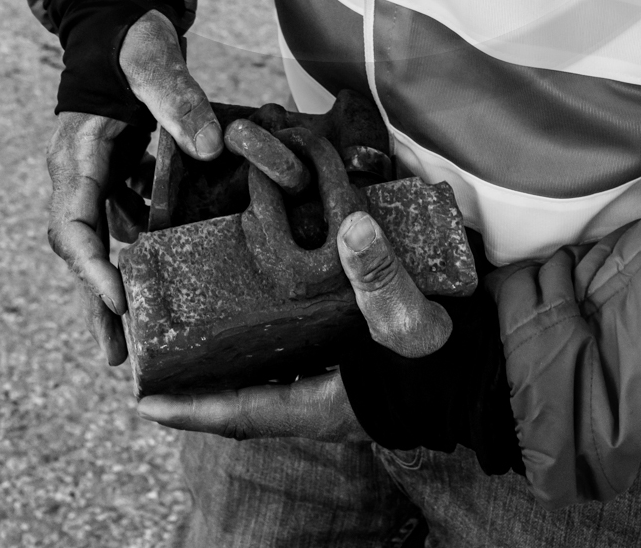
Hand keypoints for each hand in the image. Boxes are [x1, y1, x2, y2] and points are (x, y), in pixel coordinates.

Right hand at [46, 10, 222, 366]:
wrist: (119, 20)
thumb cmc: (130, 37)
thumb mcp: (151, 57)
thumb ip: (177, 96)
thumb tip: (209, 145)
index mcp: (76, 153)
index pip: (72, 223)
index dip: (91, 266)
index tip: (117, 301)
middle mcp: (79, 174)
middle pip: (80, 251)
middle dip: (96, 302)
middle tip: (118, 358)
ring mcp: (99, 180)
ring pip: (102, 246)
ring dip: (116, 292)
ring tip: (138, 347)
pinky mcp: (121, 179)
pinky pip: (127, 227)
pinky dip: (142, 259)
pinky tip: (171, 287)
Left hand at [137, 209, 451, 437]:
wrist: (499, 358)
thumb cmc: (452, 360)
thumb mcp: (414, 322)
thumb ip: (382, 279)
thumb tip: (348, 229)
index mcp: (322, 401)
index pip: (241, 411)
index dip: (191, 408)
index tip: (142, 400)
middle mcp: (320, 388)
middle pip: (246, 383)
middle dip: (203, 368)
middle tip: (161, 340)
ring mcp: (337, 367)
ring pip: (270, 356)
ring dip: (237, 336)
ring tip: (198, 304)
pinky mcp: (354, 341)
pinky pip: (300, 332)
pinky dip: (276, 311)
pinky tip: (263, 279)